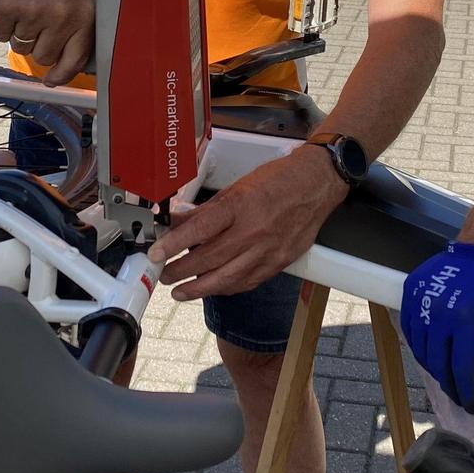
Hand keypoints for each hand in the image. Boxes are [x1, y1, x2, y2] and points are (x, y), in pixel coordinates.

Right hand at [0, 0, 95, 82]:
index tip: (51, 80)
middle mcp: (62, 16)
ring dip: (19, 32)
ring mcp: (34, 13)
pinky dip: (1, 23)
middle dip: (37, 44)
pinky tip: (11, 2)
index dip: (61, 75)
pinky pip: (1, 34)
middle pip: (43, 56)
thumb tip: (69, 64)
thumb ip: (81, 25)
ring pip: (20, 47)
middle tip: (37, 20)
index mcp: (86, 14)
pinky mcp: (8, 8)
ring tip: (26, 5)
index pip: (75, 60)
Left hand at [146, 147, 345, 300]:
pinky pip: (247, 282)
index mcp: (240, 205)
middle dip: (181, 271)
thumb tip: (180, 220)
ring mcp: (267, 250)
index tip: (156, 254)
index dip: (174, 244)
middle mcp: (253, 230)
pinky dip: (227, 288)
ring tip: (180, 292)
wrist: (317, 184)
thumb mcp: (237, 187)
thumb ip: (208, 209)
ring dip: (199, 288)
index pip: (200, 230)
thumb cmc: (278, 180)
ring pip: (227, 278)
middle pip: (209, 258)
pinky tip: (213, 289)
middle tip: (163, 275)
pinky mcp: (279, 262)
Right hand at [400, 243, 473, 414]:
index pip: (461, 368)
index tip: (473, 404)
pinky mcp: (411, 291)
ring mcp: (421, 301)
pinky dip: (420, 347)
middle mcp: (439, 312)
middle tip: (461, 397)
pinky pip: (410, 330)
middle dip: (450, 386)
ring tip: (448, 378)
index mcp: (467, 318)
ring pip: (421, 350)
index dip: (467, 392)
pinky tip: (433, 355)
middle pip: (438, 364)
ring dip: (434, 369)